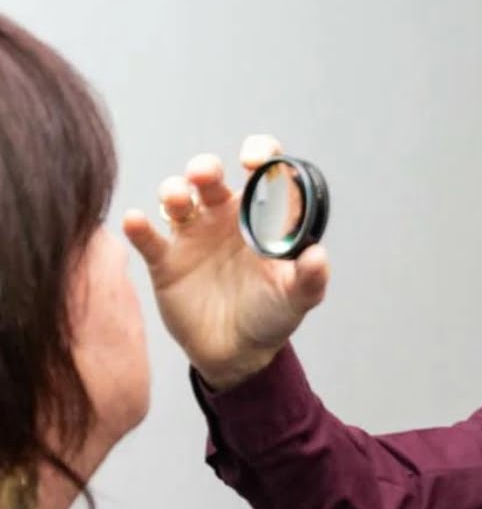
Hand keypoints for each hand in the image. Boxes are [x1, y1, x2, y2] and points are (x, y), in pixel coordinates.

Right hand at [123, 135, 329, 390]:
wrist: (239, 354)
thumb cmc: (272, 316)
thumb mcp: (297, 298)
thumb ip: (310, 278)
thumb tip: (317, 256)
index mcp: (261, 216)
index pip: (261, 171)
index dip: (259, 154)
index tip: (255, 161)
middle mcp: (224, 217)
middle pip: (209, 176)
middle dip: (205, 168)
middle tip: (206, 177)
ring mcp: (193, 236)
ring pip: (176, 197)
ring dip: (173, 191)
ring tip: (178, 200)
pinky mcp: (165, 261)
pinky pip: (147, 237)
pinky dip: (139, 227)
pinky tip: (136, 222)